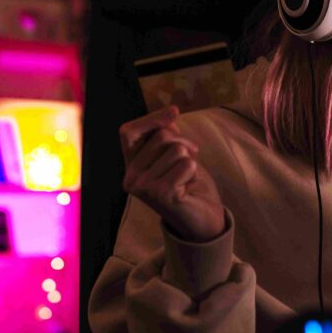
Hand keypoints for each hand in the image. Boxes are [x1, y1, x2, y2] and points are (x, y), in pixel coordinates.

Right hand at [119, 105, 224, 242]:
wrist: (202, 221)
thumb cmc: (188, 186)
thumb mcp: (176, 156)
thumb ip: (167, 136)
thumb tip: (171, 113)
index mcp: (130, 167)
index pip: (129, 132)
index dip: (151, 119)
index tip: (175, 111)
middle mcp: (130, 178)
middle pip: (161, 137)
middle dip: (183, 143)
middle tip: (189, 162)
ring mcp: (143, 188)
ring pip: (176, 149)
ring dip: (190, 161)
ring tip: (186, 179)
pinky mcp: (161, 194)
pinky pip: (187, 164)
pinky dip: (194, 173)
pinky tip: (189, 189)